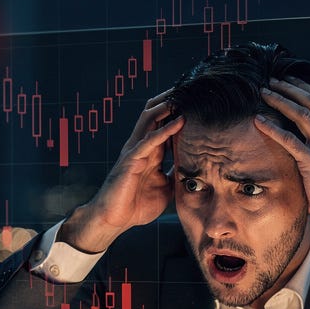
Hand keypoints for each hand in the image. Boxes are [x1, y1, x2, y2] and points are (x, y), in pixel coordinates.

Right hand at [59, 89, 184, 252]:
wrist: (113, 220)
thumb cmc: (135, 206)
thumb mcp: (165, 188)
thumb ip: (175, 175)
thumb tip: (193, 171)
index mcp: (150, 152)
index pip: (164, 124)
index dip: (178, 112)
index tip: (196, 102)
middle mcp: (141, 147)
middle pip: (155, 113)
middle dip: (171, 100)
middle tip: (190, 88)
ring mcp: (135, 151)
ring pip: (150, 119)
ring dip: (168, 106)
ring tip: (184, 94)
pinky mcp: (131, 160)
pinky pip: (149, 140)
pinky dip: (165, 130)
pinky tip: (179, 122)